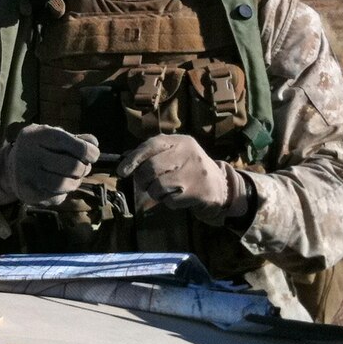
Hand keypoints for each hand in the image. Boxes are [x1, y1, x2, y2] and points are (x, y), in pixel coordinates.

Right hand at [4, 124, 99, 205]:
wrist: (10, 168)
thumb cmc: (40, 149)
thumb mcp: (53, 136)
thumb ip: (75, 139)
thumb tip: (93, 144)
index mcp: (37, 135)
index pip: (71, 144)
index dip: (88, 151)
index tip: (93, 155)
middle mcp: (29, 153)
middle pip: (72, 166)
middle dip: (83, 168)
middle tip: (82, 167)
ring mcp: (27, 174)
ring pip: (66, 184)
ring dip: (75, 182)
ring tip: (73, 178)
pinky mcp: (28, 192)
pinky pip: (56, 196)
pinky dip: (64, 192)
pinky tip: (58, 185)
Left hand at [117, 135, 247, 223]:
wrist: (220, 185)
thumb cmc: (188, 168)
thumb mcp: (174, 154)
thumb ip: (152, 155)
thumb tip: (124, 161)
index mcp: (180, 141)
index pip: (151, 145)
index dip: (133, 158)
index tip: (122, 171)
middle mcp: (189, 154)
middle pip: (151, 168)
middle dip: (142, 180)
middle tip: (145, 184)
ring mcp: (196, 173)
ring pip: (158, 186)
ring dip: (155, 193)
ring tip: (164, 191)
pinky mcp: (200, 192)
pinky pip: (171, 200)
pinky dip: (168, 202)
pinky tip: (178, 196)